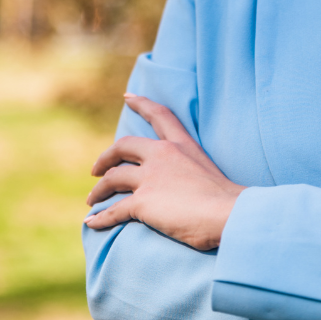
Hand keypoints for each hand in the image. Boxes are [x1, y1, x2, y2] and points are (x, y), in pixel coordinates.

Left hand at [85, 93, 245, 250]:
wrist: (229, 214)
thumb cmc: (228, 201)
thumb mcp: (210, 174)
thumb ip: (194, 174)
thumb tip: (189, 190)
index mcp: (182, 145)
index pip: (160, 116)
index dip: (142, 104)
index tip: (127, 96)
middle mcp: (163, 155)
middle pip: (124, 146)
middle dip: (106, 157)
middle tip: (95, 169)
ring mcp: (151, 177)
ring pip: (112, 178)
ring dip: (98, 190)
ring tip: (91, 200)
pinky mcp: (143, 201)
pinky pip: (114, 209)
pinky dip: (101, 218)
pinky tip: (92, 223)